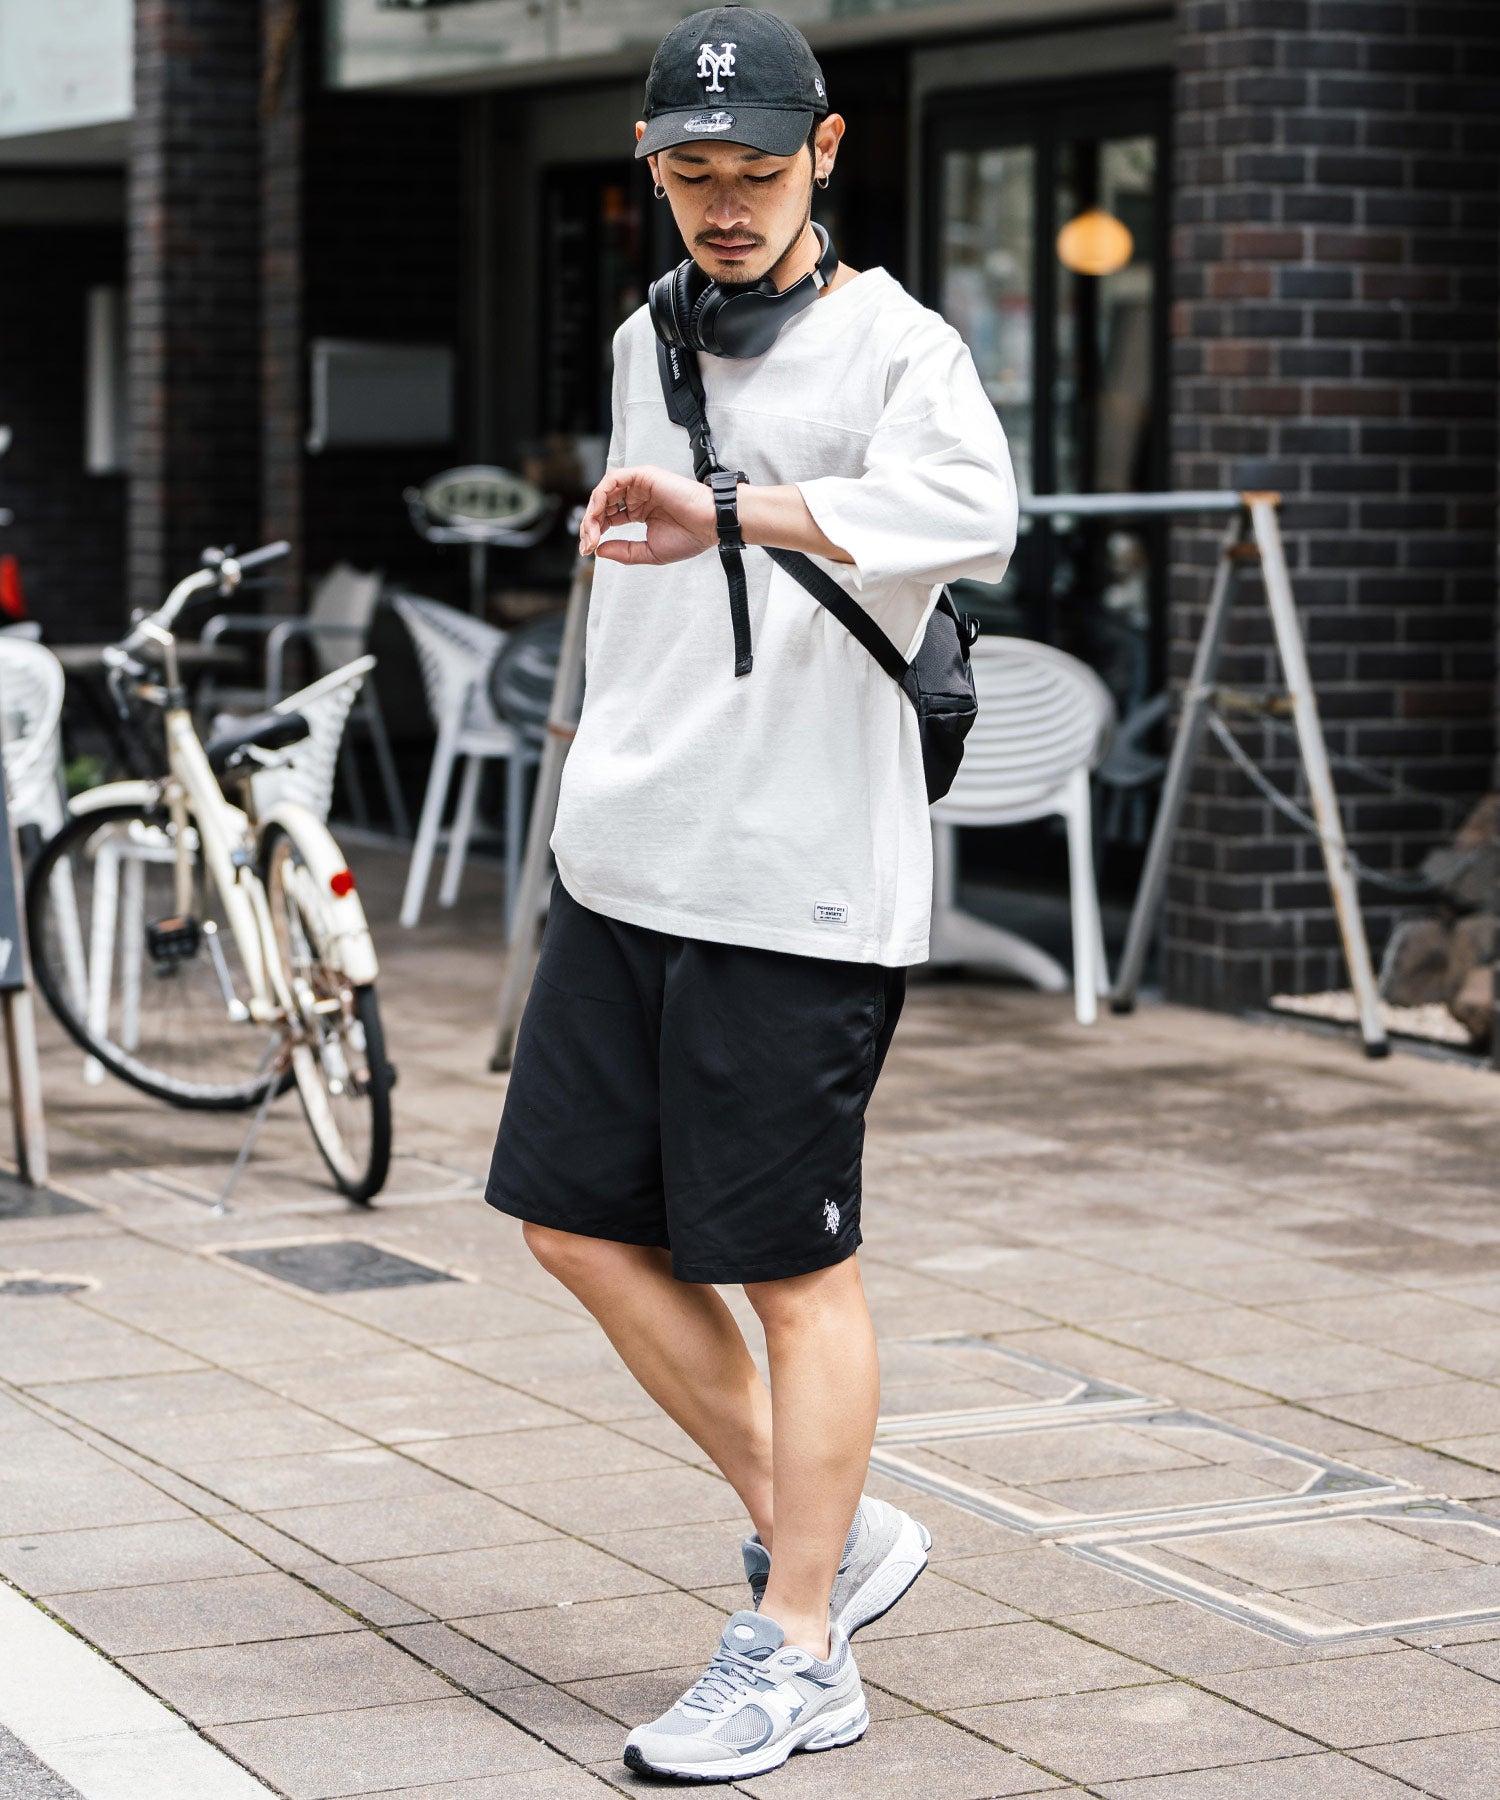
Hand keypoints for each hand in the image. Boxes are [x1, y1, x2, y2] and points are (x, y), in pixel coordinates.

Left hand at [579, 467, 716, 564]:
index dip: (595, 532)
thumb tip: (598, 550)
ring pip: (603, 492)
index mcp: (639, 511)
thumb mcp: (649, 552)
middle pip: (602, 505)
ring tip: (592, 532)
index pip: (608, 517)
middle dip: (590, 524)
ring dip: (592, 511)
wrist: (710, 524)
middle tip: (587, 543)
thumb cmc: (689, 537)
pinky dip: (600, 496)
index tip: (589, 550)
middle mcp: (637, 496)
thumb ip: (624, 551)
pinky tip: (598, 514)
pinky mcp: (642, 476)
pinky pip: (612, 480)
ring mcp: (639, 485)